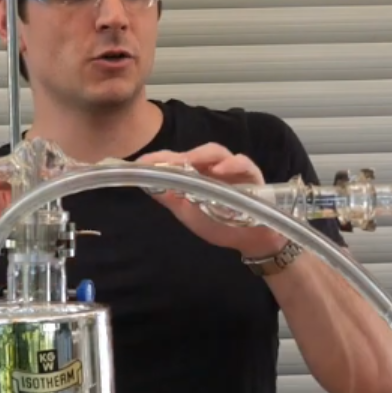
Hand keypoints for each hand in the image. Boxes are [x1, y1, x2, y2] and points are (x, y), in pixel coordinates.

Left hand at [136, 144, 287, 257]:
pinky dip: (231, 164)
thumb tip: (147, 186)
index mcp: (196, 174)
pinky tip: (219, 170)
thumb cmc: (219, 223)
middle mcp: (212, 167)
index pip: (176, 160)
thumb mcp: (189, 212)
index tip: (140, 163)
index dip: (159, 159)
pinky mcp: (252, 174)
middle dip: (178, 156)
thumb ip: (170, 198)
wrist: (249, 240)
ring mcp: (232, 168)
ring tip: (189, 161)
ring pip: (216, 153)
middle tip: (163, 162)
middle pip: (194, 153)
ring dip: (202, 155)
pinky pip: (242, 163)